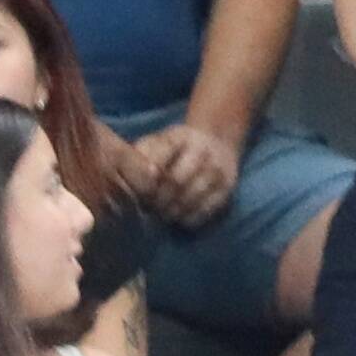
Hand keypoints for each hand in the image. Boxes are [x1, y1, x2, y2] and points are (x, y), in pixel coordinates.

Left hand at [121, 120, 239, 228]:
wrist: (217, 142)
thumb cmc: (176, 147)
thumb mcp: (156, 142)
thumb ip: (140, 156)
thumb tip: (128, 182)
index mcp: (178, 137)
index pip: (158, 160)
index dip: (145, 181)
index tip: (139, 192)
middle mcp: (202, 150)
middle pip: (175, 181)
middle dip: (157, 199)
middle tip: (148, 208)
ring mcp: (217, 169)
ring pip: (190, 198)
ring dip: (171, 211)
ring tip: (162, 214)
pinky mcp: (228, 187)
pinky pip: (205, 210)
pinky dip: (188, 218)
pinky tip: (180, 217)